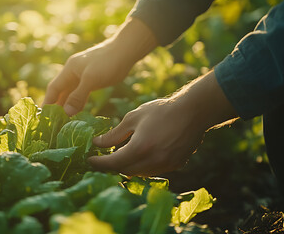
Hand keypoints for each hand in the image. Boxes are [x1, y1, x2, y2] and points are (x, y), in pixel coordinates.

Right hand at [43, 42, 132, 115]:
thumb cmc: (108, 62)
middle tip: (52, 123)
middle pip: (60, 92)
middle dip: (56, 106)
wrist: (126, 50)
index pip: (53, 89)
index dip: (48, 102)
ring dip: (67, 106)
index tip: (43, 117)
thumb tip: (66, 112)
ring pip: (71, 93)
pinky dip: (78, 102)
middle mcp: (73, 73)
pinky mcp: (92, 79)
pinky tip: (77, 111)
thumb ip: (78, 96)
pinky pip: (81, 93)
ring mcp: (83, 76)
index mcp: (69, 70)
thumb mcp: (91, 80)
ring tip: (63, 121)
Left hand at [89, 98, 204, 175]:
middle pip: (125, 171)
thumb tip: (97, 143)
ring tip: (121, 155)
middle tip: (103, 158)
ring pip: (139, 173)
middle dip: (112, 165)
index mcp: (140, 148)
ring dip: (128, 166)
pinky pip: (153, 170)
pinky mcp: (175, 166)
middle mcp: (153, 161)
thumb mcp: (133, 118)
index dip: (99, 163)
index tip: (89, 160)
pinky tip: (141, 155)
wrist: (194, 111)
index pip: (113, 163)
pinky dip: (143, 165)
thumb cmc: (161, 110)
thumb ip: (114, 134)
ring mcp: (166, 166)